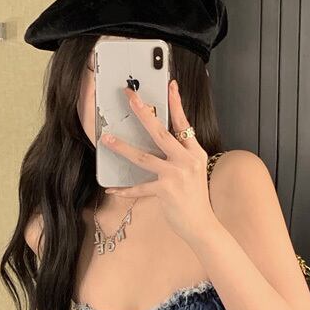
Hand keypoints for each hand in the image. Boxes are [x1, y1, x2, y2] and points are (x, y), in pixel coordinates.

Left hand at [100, 79, 217, 245]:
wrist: (203, 224)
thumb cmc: (195, 198)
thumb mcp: (194, 171)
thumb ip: (181, 155)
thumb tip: (161, 142)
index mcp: (195, 153)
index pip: (184, 123)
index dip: (176, 103)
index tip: (170, 85)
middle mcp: (187, 160)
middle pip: (160, 132)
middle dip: (143, 113)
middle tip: (129, 97)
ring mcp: (176, 175)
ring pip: (144, 157)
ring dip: (123, 147)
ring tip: (106, 139)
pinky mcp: (166, 191)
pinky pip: (140, 188)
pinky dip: (125, 190)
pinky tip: (112, 189)